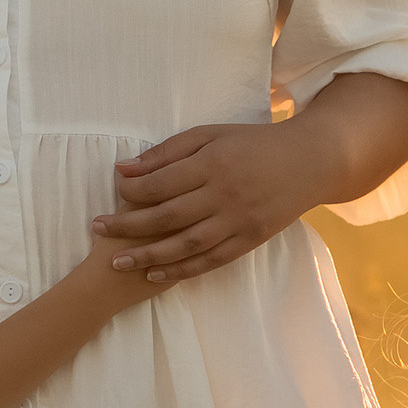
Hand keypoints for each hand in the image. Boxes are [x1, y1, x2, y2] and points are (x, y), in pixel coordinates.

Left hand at [91, 121, 315, 287]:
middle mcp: (225, 195)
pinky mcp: (251, 240)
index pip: (161, 183)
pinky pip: (211, 261)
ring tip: (117, 262)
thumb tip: (125, 169)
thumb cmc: (253, 142)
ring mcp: (239, 221)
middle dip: (127, 226)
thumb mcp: (211, 134)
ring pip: (186, 245)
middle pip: (167, 217)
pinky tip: (156, 274)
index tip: (113, 193)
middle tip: (97, 230)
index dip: (132, 192)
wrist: (309, 161)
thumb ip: (169, 151)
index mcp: (213, 163)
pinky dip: (182, 270)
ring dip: (148, 256)